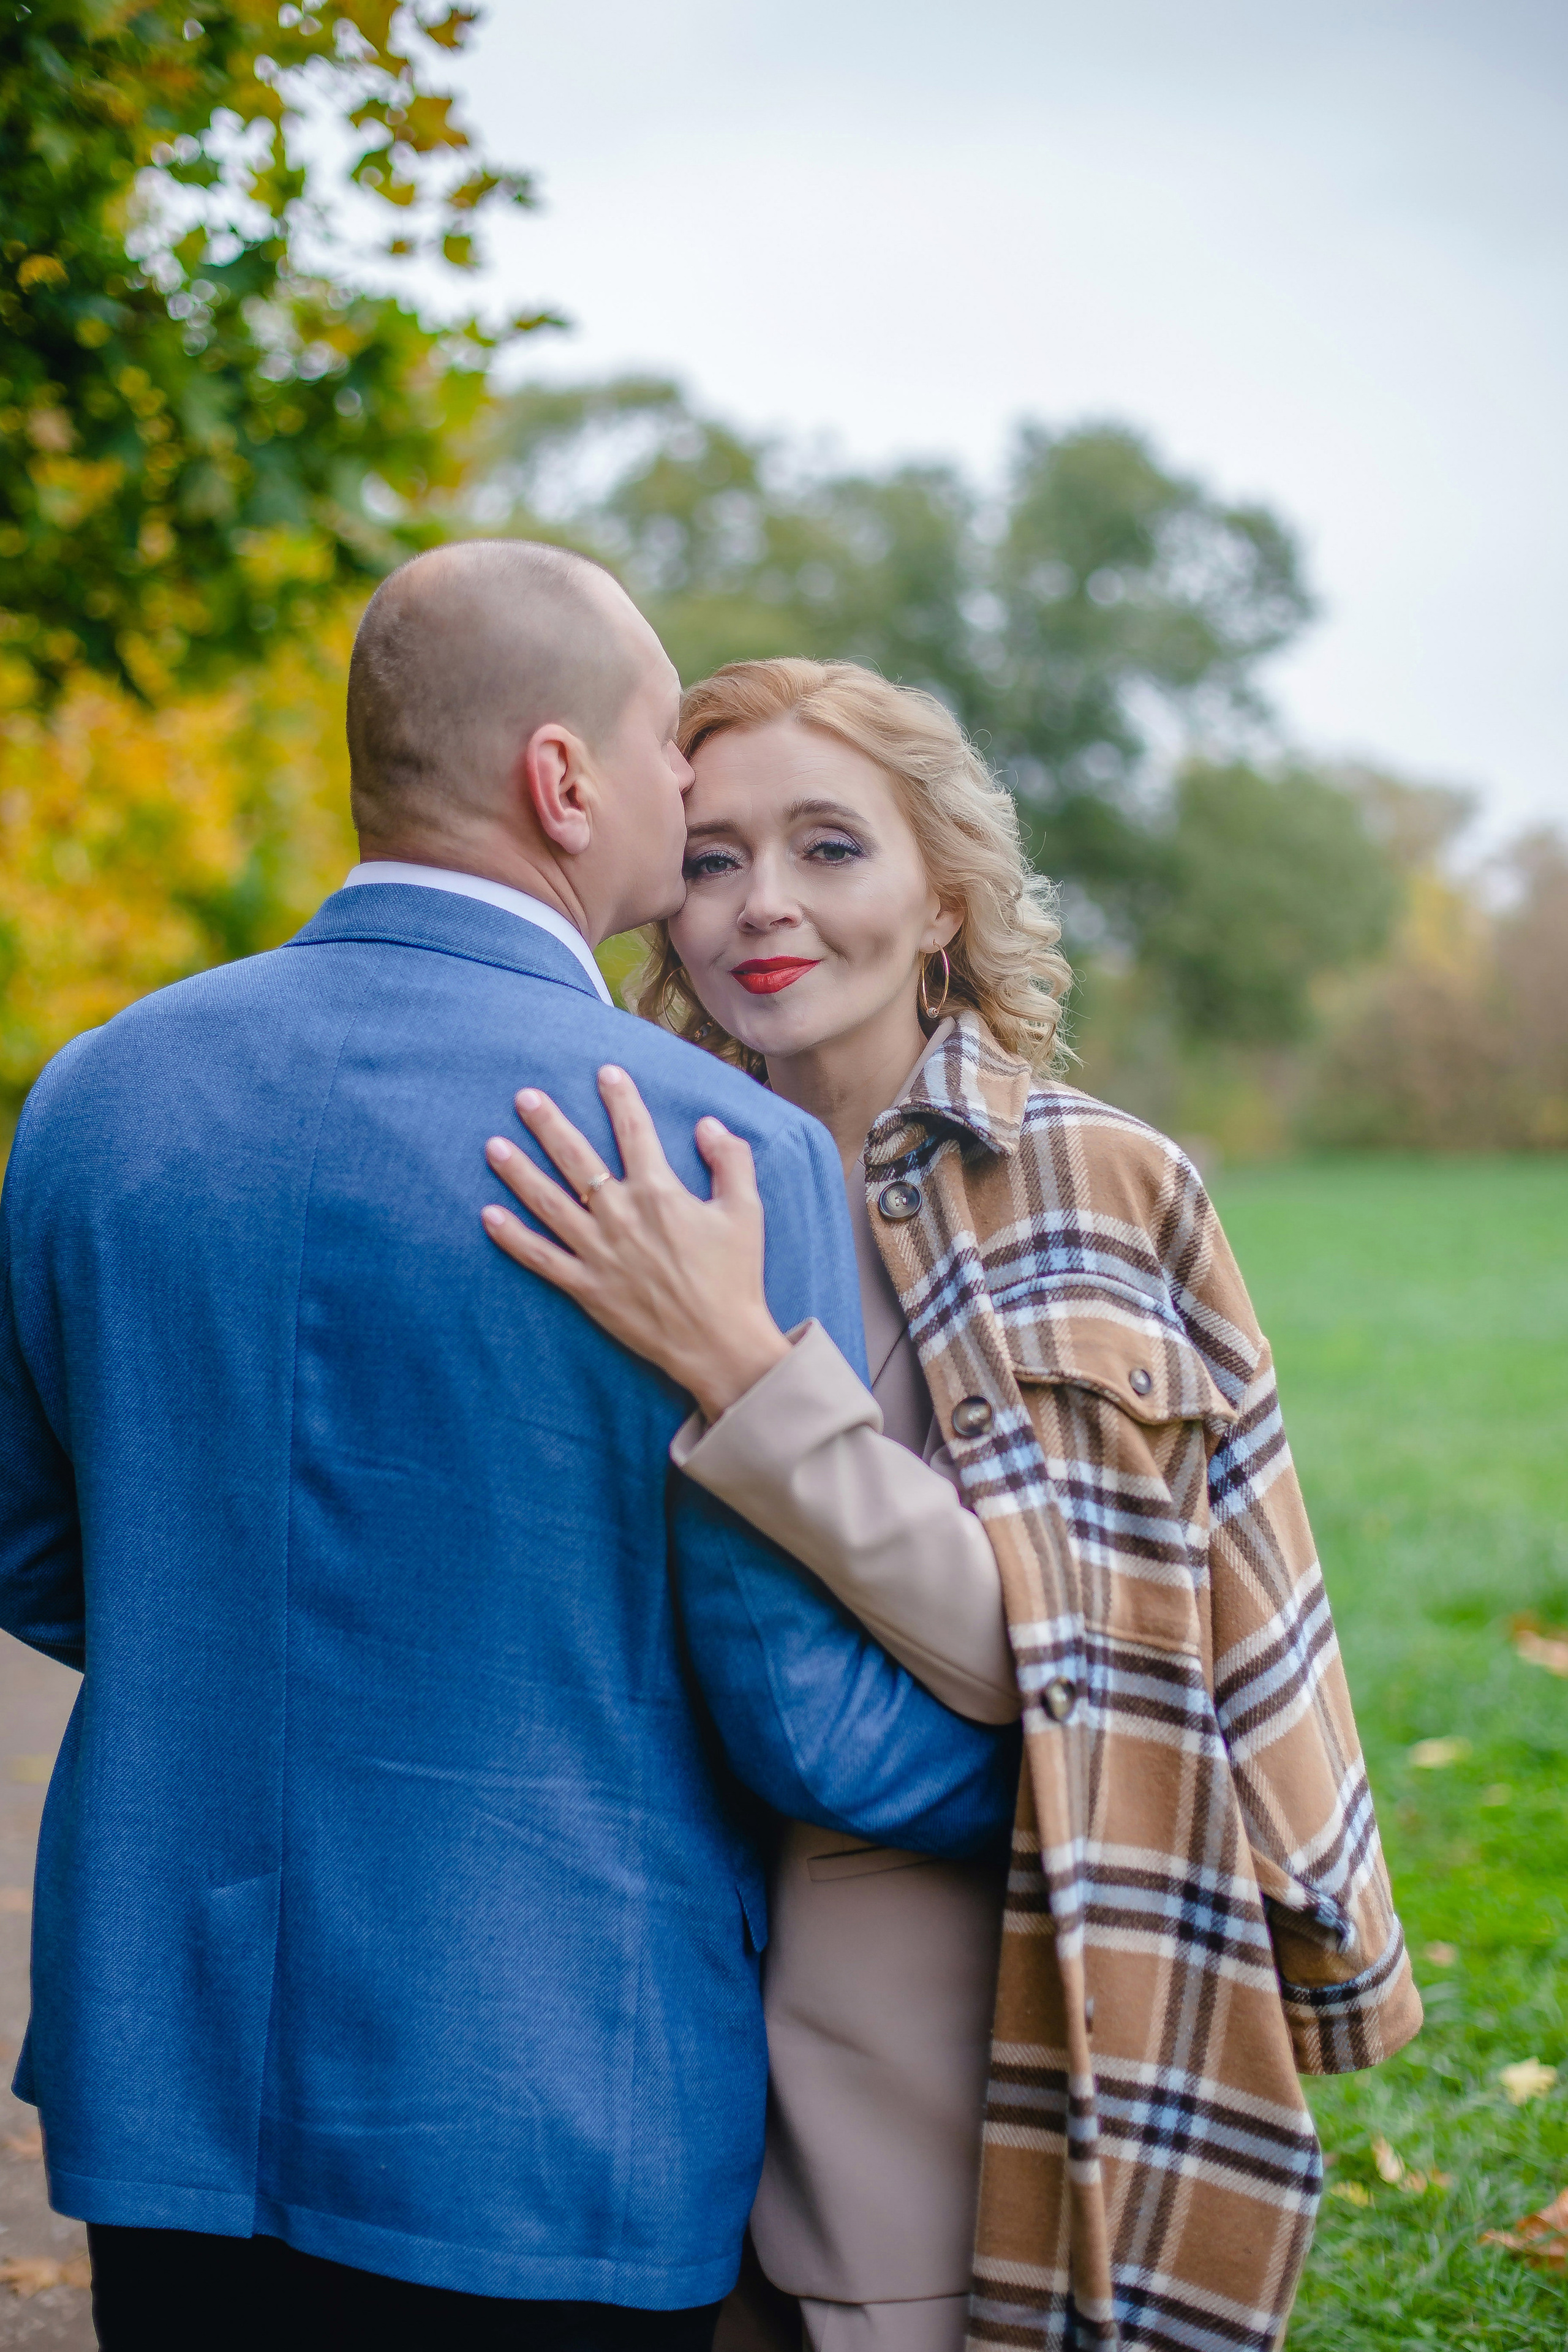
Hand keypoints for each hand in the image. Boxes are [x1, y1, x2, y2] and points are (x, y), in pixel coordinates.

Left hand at [481, 1066, 791, 1423]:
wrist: (718, 1343)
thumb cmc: (735, 1277)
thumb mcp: (747, 1210)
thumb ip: (732, 1159)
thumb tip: (707, 1124)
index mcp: (659, 1193)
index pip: (634, 1131)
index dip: (620, 1098)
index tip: (605, 1072)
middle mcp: (620, 1215)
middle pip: (576, 1158)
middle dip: (548, 1123)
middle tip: (523, 1097)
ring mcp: (597, 1251)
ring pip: (548, 1202)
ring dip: (518, 1172)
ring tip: (493, 1146)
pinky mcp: (585, 1286)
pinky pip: (540, 1258)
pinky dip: (512, 1238)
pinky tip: (488, 1217)